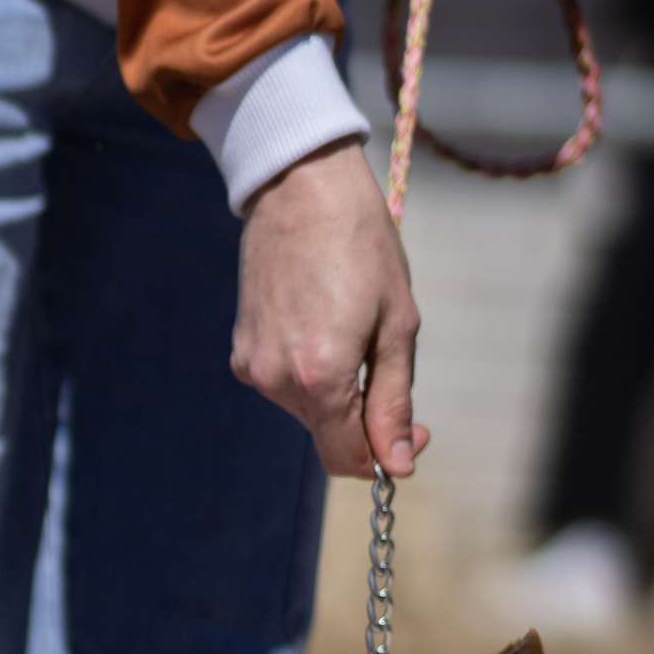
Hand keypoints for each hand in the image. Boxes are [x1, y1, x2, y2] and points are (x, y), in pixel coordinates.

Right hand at [232, 140, 427, 478]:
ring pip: (307, 411)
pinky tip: (320, 322)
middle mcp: (277, 381)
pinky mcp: (240, 352)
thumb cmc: (362, 245)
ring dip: (335, 391)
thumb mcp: (397, 325)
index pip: (347, 458)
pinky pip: (284, 384)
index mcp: (320, 376)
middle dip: (363, 419)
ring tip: (349, 327)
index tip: (413, 433)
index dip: (384, 457)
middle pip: (328, 435)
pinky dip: (308, 371)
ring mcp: (253, 368)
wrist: (300, 188)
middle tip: (387, 365)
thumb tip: (397, 466)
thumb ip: (394, 402)